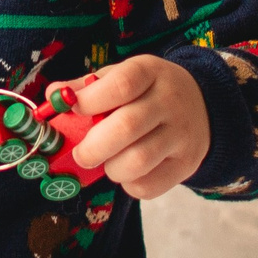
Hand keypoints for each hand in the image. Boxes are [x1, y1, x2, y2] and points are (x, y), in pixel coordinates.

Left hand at [64, 56, 209, 200]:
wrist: (203, 106)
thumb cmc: (148, 91)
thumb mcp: (122, 76)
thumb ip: (87, 87)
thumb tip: (53, 96)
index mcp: (149, 72)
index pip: (121, 85)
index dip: (90, 101)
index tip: (74, 111)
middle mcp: (170, 101)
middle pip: (126, 127)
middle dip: (92, 148)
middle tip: (81, 154)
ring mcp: (182, 134)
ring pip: (138, 161)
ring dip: (111, 168)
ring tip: (109, 162)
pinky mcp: (187, 164)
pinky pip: (149, 185)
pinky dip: (129, 184)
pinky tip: (129, 172)